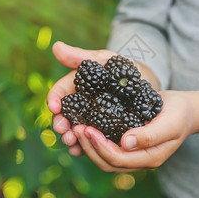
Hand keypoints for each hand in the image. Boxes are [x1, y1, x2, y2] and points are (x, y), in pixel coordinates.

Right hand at [47, 41, 159, 155]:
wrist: (145, 82)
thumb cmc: (122, 68)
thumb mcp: (104, 60)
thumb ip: (81, 57)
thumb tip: (56, 47)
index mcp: (75, 87)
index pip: (59, 93)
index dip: (54, 99)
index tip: (53, 106)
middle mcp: (79, 105)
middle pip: (64, 115)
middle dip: (60, 123)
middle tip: (63, 130)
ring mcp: (89, 119)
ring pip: (74, 129)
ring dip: (70, 137)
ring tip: (71, 142)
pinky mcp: (102, 131)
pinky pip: (89, 140)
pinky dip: (83, 146)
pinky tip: (80, 151)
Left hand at [72, 91, 194, 171]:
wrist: (185, 110)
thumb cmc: (179, 114)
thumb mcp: (170, 123)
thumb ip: (150, 135)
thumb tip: (126, 143)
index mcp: (149, 158)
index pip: (118, 159)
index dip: (100, 146)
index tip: (88, 129)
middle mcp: (138, 160)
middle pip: (107, 162)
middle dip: (89, 147)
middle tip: (76, 128)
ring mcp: (132, 154)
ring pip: (104, 158)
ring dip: (89, 145)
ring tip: (77, 127)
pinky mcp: (126, 144)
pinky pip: (106, 147)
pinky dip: (94, 140)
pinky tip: (86, 126)